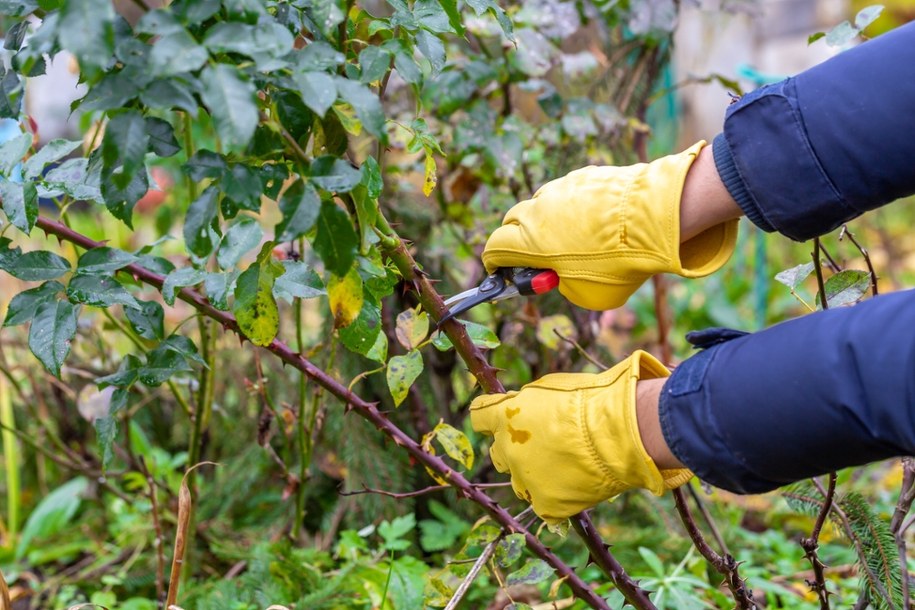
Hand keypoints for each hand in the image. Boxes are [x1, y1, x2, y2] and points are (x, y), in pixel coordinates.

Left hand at [470, 351, 692, 522]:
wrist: (620, 431)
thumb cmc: (592, 399)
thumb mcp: (552, 387)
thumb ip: (529, 401)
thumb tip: (523, 405)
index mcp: (506, 415)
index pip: (479, 417)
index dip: (490, 417)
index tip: (500, 418)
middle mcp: (508, 449)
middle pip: (497, 453)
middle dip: (513, 448)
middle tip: (540, 444)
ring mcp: (526, 479)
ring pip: (519, 481)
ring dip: (533, 474)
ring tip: (563, 465)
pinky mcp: (547, 504)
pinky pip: (543, 506)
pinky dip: (555, 499)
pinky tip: (572, 487)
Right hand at [481, 142, 738, 309]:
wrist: (656, 218)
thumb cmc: (619, 263)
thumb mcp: (586, 294)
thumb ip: (563, 284)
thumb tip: (563, 274)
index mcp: (530, 241)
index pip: (494, 248)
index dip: (496, 263)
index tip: (504, 271)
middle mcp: (539, 209)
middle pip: (513, 222)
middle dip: (519, 240)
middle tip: (540, 257)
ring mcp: (562, 188)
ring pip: (543, 205)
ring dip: (549, 222)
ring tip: (578, 240)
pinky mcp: (586, 175)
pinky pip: (571, 193)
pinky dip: (576, 208)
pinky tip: (601, 222)